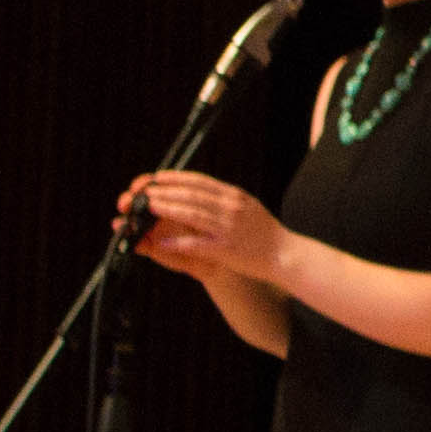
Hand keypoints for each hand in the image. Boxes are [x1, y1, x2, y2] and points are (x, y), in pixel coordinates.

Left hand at [127, 170, 288, 284]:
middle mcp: (232, 208)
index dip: (176, 178)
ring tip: (149, 207)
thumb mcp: (248, 206)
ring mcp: (229, 228)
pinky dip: (178, 241)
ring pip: (192, 214)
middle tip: (145, 191)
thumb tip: (200, 191)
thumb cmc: (264, 233)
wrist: (284, 254)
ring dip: (168, 209)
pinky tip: (162, 241)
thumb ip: (226, 199)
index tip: (158, 177)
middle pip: (192, 195)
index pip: (200, 182)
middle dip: (166, 192)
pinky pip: (196, 243)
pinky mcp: (225, 249)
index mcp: (236, 196)